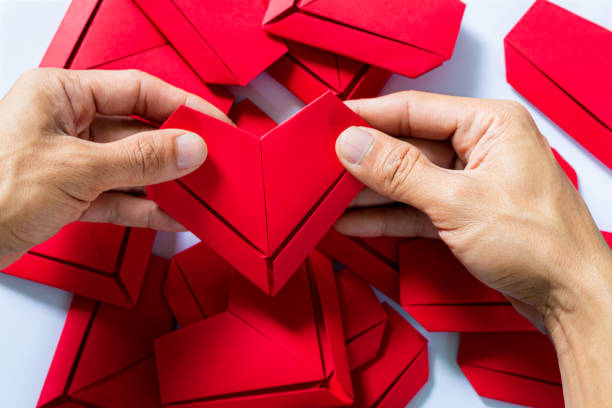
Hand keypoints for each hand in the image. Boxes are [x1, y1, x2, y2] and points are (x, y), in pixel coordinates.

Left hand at [0, 68, 230, 264]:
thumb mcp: (77, 169)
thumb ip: (140, 159)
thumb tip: (189, 148)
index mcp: (60, 94)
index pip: (137, 91)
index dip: (182, 107)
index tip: (213, 124)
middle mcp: (66, 123)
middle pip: (138, 131)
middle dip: (176, 151)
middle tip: (211, 163)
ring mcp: (68, 161)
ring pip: (130, 168)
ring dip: (164, 184)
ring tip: (198, 193)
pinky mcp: (68, 195)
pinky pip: (117, 198)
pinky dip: (144, 209)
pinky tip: (170, 215)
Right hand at [335, 91, 611, 406]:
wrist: (570, 299)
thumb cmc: (542, 244)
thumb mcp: (458, 202)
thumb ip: (400, 172)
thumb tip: (355, 145)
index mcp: (490, 124)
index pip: (415, 110)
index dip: (369, 116)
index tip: (332, 122)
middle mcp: (481, 147)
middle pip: (408, 145)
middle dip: (365, 159)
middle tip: (324, 164)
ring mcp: (471, 182)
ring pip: (407, 179)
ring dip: (370, 191)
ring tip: (330, 194)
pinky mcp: (463, 213)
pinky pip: (415, 207)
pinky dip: (387, 215)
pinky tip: (355, 219)